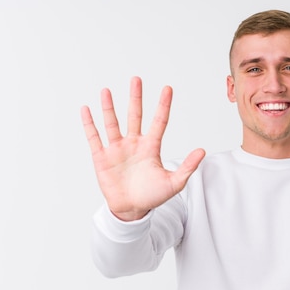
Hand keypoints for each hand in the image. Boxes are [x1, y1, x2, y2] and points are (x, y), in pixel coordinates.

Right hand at [81, 77, 204, 220]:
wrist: (132, 209)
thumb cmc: (152, 196)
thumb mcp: (174, 183)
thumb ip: (187, 166)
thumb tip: (202, 151)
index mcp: (151, 147)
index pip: (159, 121)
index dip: (163, 105)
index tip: (168, 89)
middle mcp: (134, 143)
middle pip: (135, 115)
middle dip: (135, 98)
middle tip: (136, 79)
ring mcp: (117, 149)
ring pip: (112, 123)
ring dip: (109, 107)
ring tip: (107, 90)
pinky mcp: (102, 157)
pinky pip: (94, 137)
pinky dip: (90, 124)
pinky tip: (86, 109)